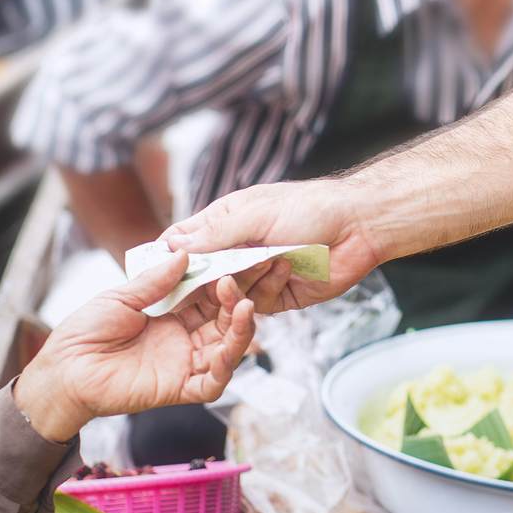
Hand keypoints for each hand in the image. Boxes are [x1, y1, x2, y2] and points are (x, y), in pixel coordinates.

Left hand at [13, 251, 261, 441]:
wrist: (64, 370)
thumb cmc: (86, 332)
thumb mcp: (122, 296)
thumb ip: (156, 280)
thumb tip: (186, 254)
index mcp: (174, 312)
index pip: (212, 292)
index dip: (231, 276)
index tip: (248, 255)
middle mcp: (185, 336)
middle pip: (227, 317)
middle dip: (247, 296)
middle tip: (261, 274)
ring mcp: (184, 363)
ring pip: (227, 347)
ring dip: (241, 327)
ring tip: (247, 305)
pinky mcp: (179, 388)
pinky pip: (213, 382)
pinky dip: (227, 365)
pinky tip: (234, 344)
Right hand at [163, 177, 382, 312]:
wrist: (360, 225)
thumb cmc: (311, 207)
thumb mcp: (257, 214)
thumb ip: (216, 234)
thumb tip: (174, 246)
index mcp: (228, 222)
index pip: (186, 240)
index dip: (169, 255)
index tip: (153, 271)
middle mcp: (239, 249)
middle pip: (202, 274)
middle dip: (199, 281)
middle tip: (194, 288)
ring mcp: (257, 274)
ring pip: (227, 294)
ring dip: (239, 284)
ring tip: (257, 268)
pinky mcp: (278, 296)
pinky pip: (257, 305)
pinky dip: (266, 291)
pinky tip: (285, 269)